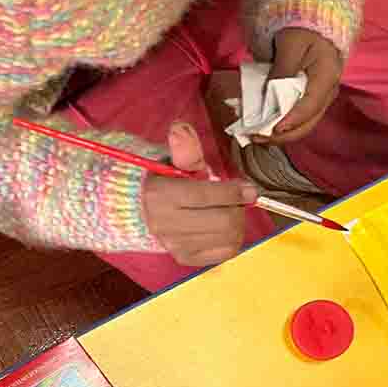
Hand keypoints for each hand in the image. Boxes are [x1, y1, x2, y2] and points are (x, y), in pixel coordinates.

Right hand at [140, 122, 256, 265]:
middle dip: (237, 209)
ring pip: (228, 239)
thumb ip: (184, 150)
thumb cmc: (162, 182)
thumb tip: (181, 128)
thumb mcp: (171, 162)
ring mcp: (176, 244)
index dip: (234, 193)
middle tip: (236, 200)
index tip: (250, 190)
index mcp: (162, 195)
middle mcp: (166, 223)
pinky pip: (224, 253)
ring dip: (237, 223)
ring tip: (228, 211)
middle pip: (223, 222)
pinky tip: (223, 228)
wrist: (137, 211)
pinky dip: (232, 240)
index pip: (206, 196)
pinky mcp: (185, 258)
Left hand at [259, 27, 343, 143]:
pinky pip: (298, 118)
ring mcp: (320, 99)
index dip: (292, 120)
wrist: (313, 26)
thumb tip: (271, 95)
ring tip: (256, 136)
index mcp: (326, 78)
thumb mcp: (290, 44)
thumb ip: (282, 70)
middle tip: (256, 137)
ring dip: (280, 134)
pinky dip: (281, 125)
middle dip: (282, 135)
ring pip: (303, 125)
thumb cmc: (302, 31)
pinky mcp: (310, 100)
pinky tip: (264, 127)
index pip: (310, 106)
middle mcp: (327, 94)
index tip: (273, 129)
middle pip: (308, 123)